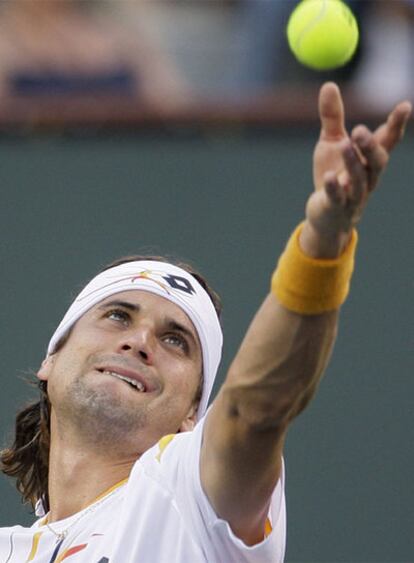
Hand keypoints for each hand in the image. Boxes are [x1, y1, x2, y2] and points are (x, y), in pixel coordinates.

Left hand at [301, 82, 410, 257]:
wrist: (325, 215)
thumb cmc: (333, 177)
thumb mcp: (331, 143)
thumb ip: (333, 117)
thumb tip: (329, 84)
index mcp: (369, 160)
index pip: (387, 141)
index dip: (397, 125)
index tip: (405, 106)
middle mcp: (368, 177)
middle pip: (377, 161)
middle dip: (371, 145)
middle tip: (360, 129)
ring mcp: (354, 195)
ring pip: (359, 179)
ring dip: (353, 162)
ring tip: (344, 144)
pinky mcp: (337, 208)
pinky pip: (338, 198)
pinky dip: (335, 188)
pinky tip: (329, 177)